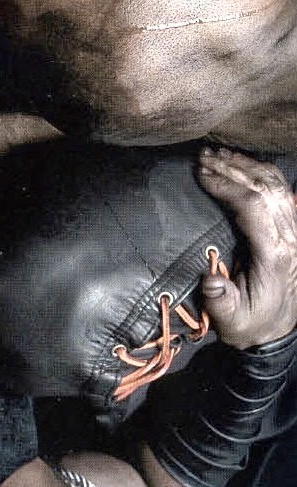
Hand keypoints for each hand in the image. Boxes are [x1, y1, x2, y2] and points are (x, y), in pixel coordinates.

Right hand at [196, 147, 296, 346]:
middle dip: (232, 168)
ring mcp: (295, 231)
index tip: (199, 174)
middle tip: (201, 157)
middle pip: (265, 188)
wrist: (276, 332)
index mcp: (276, 256)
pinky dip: (261, 171)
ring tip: (216, 154)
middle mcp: (290, 238)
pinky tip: (240, 163)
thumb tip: (211, 282)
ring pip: (277, 184)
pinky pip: (282, 190)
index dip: (227, 185)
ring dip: (246, 165)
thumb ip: (222, 303)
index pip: (253, 207)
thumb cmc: (249, 324)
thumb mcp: (233, 322)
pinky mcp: (292, 228)